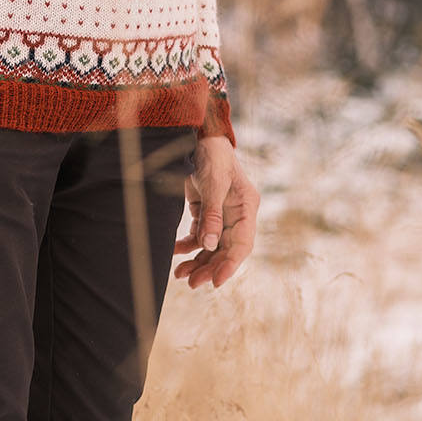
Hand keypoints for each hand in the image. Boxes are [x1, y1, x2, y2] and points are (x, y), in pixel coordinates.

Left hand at [175, 138, 259, 290]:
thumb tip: (208, 246)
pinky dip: (187, 245)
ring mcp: (221, 213)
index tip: (215, 282)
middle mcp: (237, 213)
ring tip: (179, 274)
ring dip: (197, 261)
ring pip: (211, 246)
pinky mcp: (206, 210)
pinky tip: (174, 252)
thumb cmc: (211, 155)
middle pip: (226, 249)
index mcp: (247, 207)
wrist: (199, 136)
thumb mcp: (213, 184)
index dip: (230, 265)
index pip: (242, 244)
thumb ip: (212, 215)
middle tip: (191, 283)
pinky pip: (199, 235)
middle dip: (209, 267)